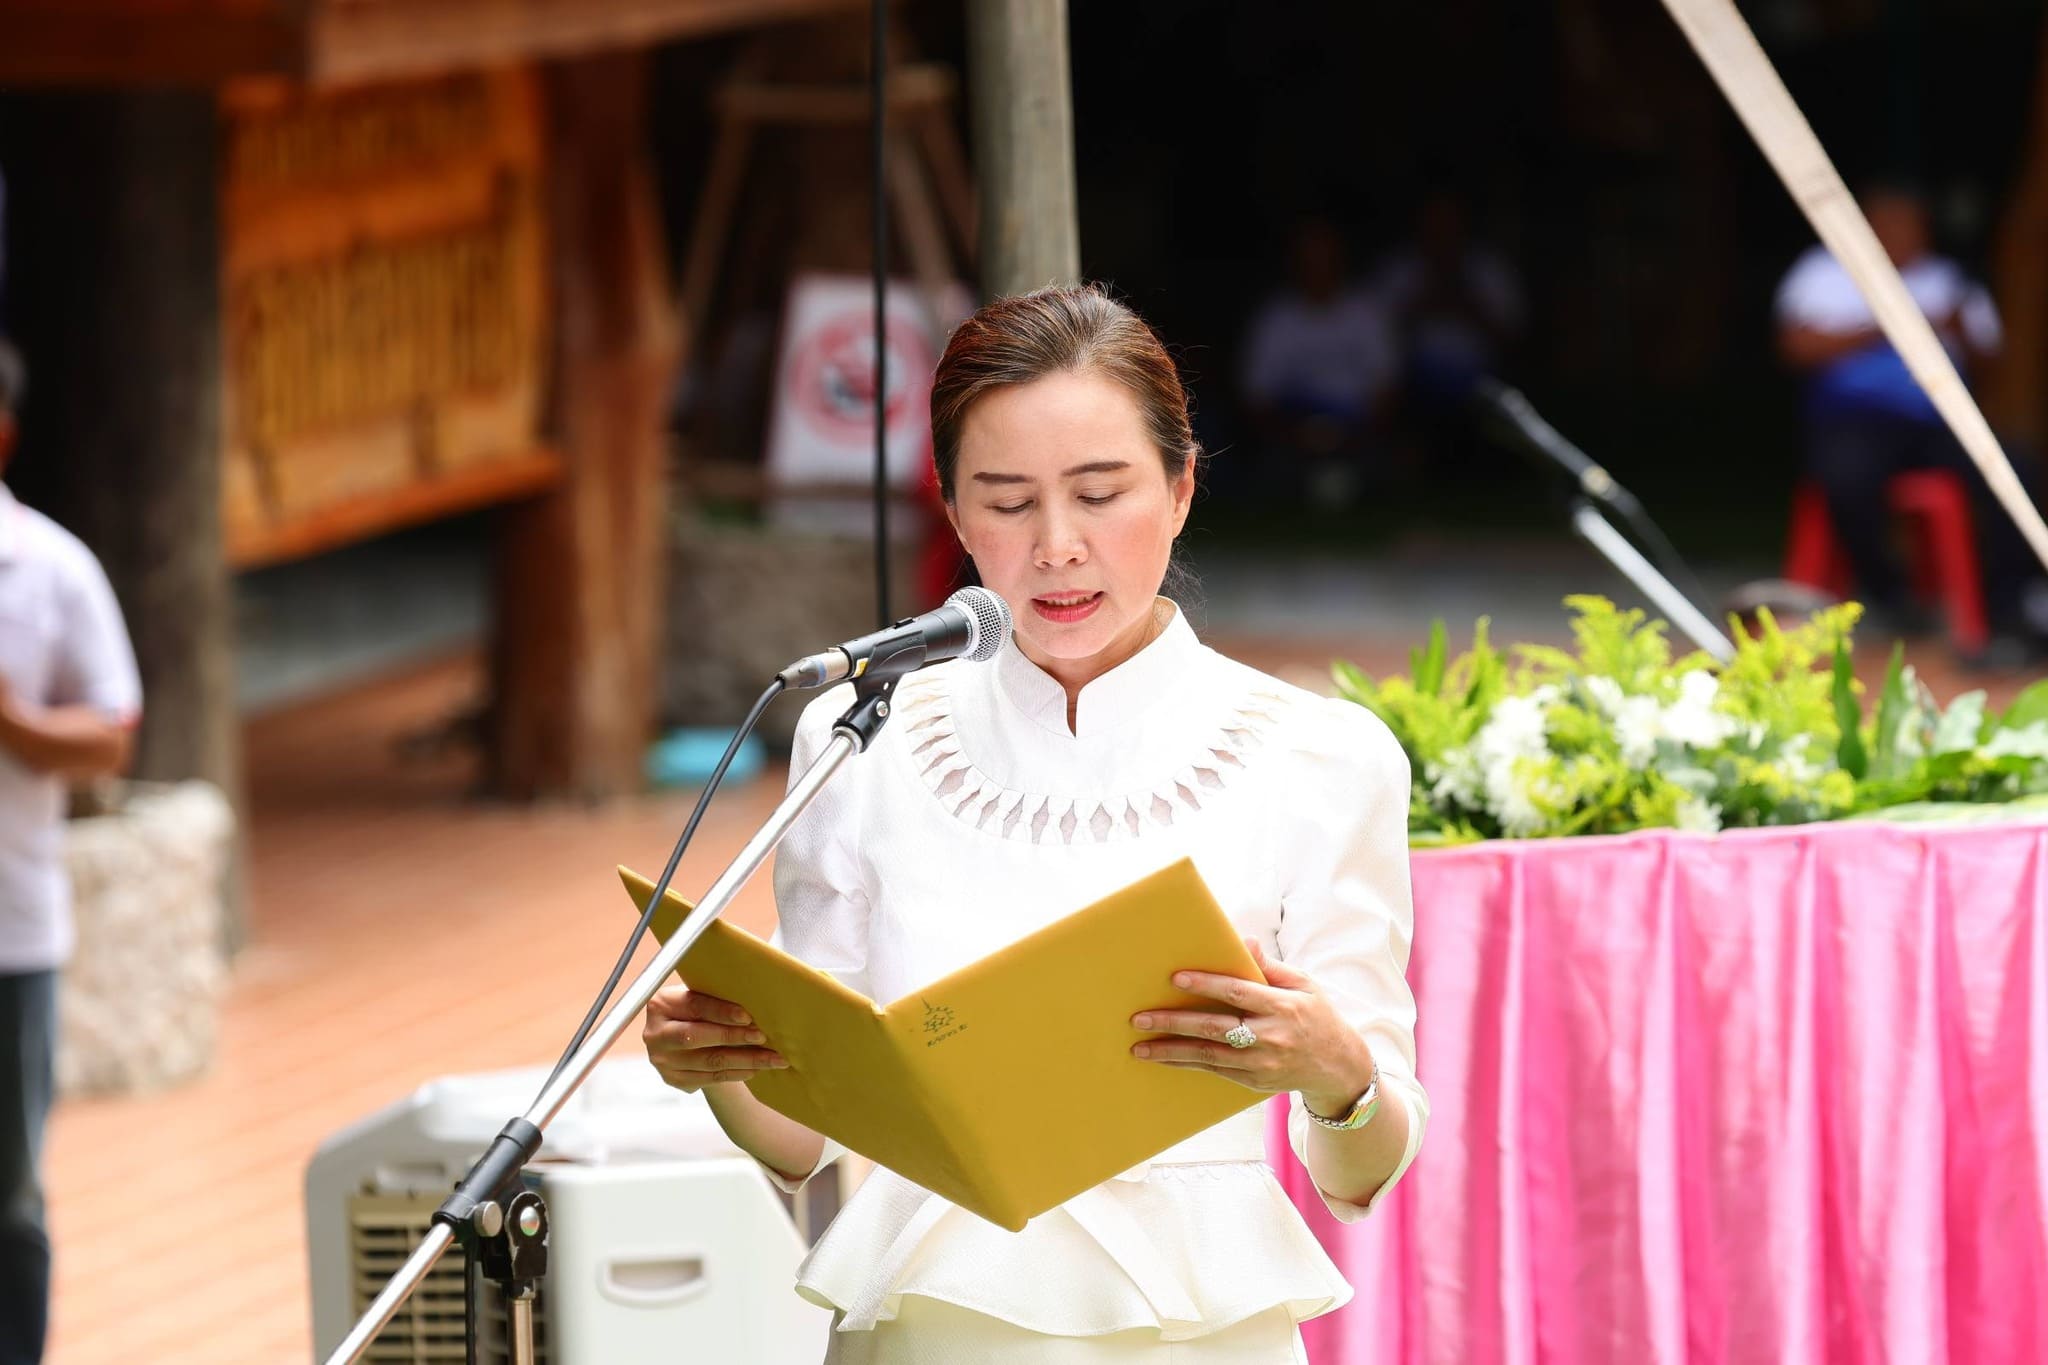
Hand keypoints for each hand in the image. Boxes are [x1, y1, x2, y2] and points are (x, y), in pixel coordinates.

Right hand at [642, 985, 788, 1092]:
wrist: (678, 1039)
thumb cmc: (696, 1010)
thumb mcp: (698, 995)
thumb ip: (718, 992)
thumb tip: (759, 986)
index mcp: (661, 1004)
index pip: (694, 1006)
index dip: (721, 1012)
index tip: (747, 1016)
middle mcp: (656, 1034)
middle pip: (697, 1037)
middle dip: (734, 1037)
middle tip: (763, 1037)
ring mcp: (663, 1060)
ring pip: (709, 1062)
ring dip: (744, 1060)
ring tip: (772, 1058)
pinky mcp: (674, 1079)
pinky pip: (710, 1078)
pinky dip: (736, 1073)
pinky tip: (755, 1068)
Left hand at [1130, 938, 1374, 1114]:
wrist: (1337, 1066)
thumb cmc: (1315, 1016)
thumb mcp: (1302, 984)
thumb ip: (1269, 966)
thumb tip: (1244, 940)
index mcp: (1283, 1006)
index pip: (1239, 993)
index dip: (1207, 984)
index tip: (1176, 978)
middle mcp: (1271, 1036)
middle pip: (1215, 1027)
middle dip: (1175, 1022)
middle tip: (1140, 1018)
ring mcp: (1262, 1063)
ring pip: (1209, 1055)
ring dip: (1172, 1051)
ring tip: (1140, 1046)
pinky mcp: (1254, 1081)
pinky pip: (1214, 1071)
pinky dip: (1188, 1064)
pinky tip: (1165, 1058)